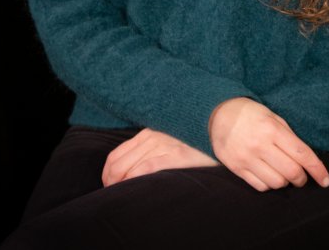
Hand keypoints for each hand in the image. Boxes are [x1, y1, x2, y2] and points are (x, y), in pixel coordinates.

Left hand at [101, 127, 218, 185]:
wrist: (221, 131)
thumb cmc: (194, 141)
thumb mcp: (168, 138)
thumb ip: (151, 147)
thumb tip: (133, 166)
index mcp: (148, 132)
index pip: (115, 154)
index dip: (107, 173)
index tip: (110, 186)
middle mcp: (151, 136)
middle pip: (117, 164)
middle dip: (110, 183)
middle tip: (114, 195)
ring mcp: (162, 145)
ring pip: (127, 169)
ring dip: (120, 186)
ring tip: (123, 197)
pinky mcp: (175, 155)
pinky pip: (145, 169)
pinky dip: (134, 181)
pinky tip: (134, 190)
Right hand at [209, 97, 328, 191]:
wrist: (217, 113)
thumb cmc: (250, 113)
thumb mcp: (272, 116)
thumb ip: (288, 136)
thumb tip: (306, 159)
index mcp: (272, 129)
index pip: (301, 154)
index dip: (317, 169)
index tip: (325, 180)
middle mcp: (259, 144)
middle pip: (291, 172)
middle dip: (301, 178)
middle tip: (301, 176)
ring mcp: (246, 158)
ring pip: (277, 183)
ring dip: (285, 181)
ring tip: (282, 172)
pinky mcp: (236, 168)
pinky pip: (261, 186)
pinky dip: (269, 184)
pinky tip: (268, 174)